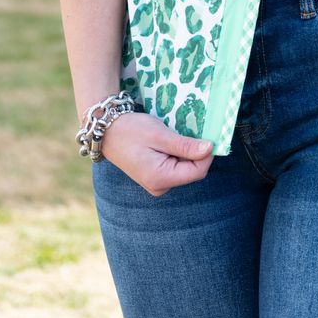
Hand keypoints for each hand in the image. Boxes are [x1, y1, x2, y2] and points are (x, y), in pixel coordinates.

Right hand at [98, 109, 214, 195]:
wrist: (107, 131)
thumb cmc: (131, 130)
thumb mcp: (160, 135)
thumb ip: (185, 145)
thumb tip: (210, 149)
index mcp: (160, 179)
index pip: (197, 171)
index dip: (207, 154)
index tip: (210, 134)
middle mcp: (160, 187)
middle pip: (192, 172)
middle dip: (197, 152)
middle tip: (193, 130)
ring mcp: (157, 183)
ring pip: (185, 169)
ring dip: (188, 152)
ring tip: (178, 134)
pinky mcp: (155, 176)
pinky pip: (176, 167)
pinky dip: (179, 154)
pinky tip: (172, 141)